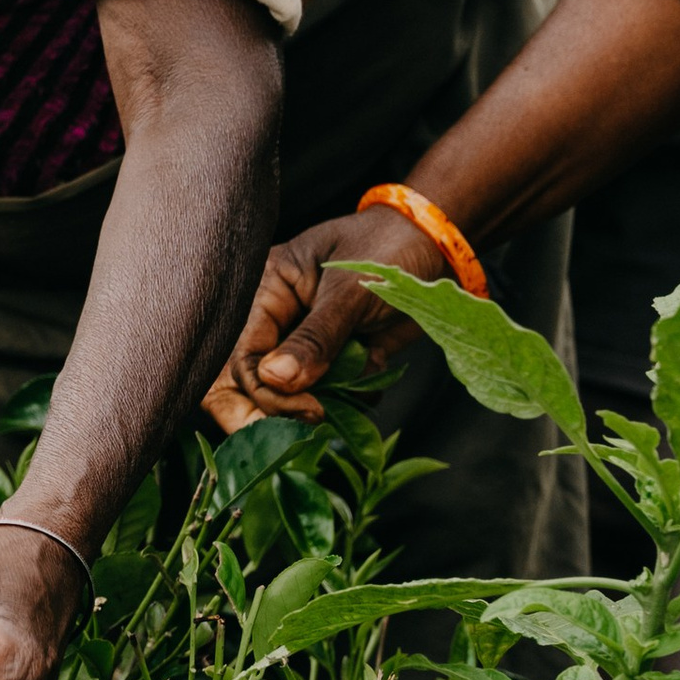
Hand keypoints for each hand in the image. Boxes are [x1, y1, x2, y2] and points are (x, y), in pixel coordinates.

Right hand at [208, 205, 447, 425]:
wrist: (436, 247)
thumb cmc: (388, 248)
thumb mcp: (349, 291)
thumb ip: (314, 338)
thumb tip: (274, 381)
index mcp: (265, 291)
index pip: (243, 354)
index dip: (266, 391)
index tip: (310, 408)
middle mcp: (278, 320)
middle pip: (246, 381)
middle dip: (268, 413)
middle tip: (301, 432)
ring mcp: (306, 342)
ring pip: (289, 394)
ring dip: (318, 407)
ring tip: (350, 403)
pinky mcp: (337, 358)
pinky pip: (329, 394)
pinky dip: (350, 400)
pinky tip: (372, 382)